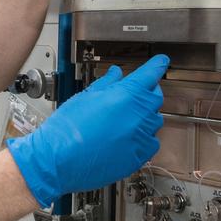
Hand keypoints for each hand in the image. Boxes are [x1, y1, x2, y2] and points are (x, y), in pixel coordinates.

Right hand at [6, 55, 168, 206]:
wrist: (59, 159)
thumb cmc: (68, 128)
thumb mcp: (86, 96)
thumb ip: (107, 83)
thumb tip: (117, 74)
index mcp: (126, 95)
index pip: (151, 74)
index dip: (157, 65)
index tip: (161, 62)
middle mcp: (138, 115)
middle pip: (155, 97)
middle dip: (148, 91)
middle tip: (133, 94)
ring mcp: (140, 138)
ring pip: (154, 121)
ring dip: (145, 115)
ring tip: (125, 119)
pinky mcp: (139, 157)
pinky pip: (151, 143)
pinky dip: (144, 138)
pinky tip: (128, 138)